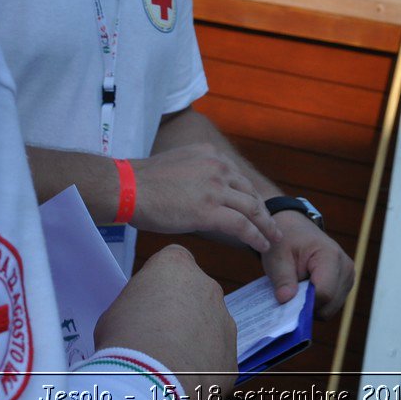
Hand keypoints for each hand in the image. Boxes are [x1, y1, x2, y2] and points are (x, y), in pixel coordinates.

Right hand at [94, 245, 235, 399]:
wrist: (151, 380)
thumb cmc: (125, 339)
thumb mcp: (117, 309)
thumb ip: (139, 304)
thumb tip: (142, 318)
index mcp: (177, 266)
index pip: (174, 263)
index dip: (161, 284)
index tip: (149, 302)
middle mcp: (208, 287)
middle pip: (196, 294)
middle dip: (181, 311)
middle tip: (157, 335)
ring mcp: (225, 321)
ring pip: (210, 327)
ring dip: (194, 339)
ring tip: (168, 362)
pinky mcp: (232, 356)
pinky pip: (216, 358)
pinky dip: (202, 367)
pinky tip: (181, 379)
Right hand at [130, 144, 283, 252]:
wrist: (127, 187)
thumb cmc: (144, 181)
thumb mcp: (179, 165)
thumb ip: (198, 173)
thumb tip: (205, 193)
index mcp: (211, 155)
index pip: (239, 178)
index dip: (250, 196)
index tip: (257, 209)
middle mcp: (218, 167)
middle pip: (249, 192)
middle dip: (263, 212)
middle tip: (272, 225)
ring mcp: (215, 188)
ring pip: (251, 209)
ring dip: (266, 226)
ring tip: (273, 238)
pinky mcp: (209, 210)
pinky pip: (241, 225)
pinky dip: (255, 236)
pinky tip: (261, 245)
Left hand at [261, 212, 355, 317]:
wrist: (296, 229)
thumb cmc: (286, 240)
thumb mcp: (277, 256)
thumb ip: (282, 278)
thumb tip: (285, 300)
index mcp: (331, 256)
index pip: (324, 293)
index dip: (304, 302)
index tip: (287, 298)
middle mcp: (346, 267)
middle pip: (329, 305)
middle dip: (307, 305)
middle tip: (291, 292)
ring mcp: (348, 277)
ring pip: (330, 309)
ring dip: (312, 305)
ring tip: (299, 288)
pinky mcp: (346, 284)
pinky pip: (331, 306)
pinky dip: (317, 304)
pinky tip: (306, 290)